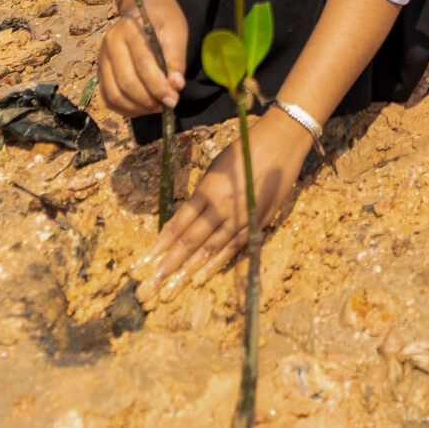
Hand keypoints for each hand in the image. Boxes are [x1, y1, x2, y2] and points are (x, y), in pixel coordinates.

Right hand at [97, 0, 187, 115]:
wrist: (144, 8)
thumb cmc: (163, 19)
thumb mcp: (176, 32)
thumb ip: (176, 59)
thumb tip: (176, 86)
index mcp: (129, 30)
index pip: (142, 65)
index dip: (158, 86)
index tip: (174, 99)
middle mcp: (110, 43)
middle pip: (126, 82)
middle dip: (148, 100)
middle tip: (166, 105)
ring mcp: (102, 58)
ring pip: (114, 94)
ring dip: (136, 108)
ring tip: (155, 107)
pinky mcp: (100, 71)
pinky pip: (107, 98)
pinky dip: (124, 109)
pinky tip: (141, 108)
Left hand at [140, 110, 309, 301]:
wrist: (281, 144)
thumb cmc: (244, 150)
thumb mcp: (215, 168)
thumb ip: (203, 194)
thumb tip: (190, 215)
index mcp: (207, 190)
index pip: (179, 223)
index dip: (162, 243)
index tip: (147, 260)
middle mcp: (221, 208)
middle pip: (191, 240)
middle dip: (171, 263)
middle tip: (155, 283)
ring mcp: (240, 218)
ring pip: (211, 248)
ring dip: (191, 268)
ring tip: (174, 285)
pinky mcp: (256, 223)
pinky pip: (234, 246)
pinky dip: (218, 262)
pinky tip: (204, 274)